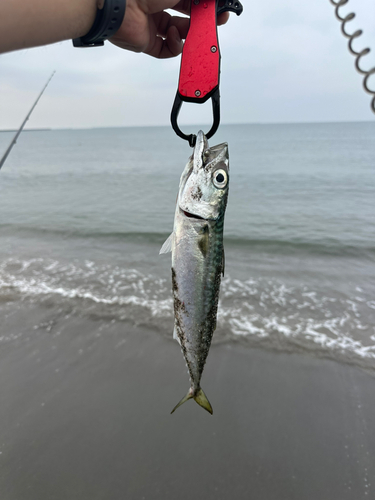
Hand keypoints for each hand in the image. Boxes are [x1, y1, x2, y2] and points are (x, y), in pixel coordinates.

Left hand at [110, 0, 229, 57]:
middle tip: (215, 22)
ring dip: (190, 33)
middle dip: (202, 20)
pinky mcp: (147, 43)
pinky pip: (167, 50)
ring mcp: (152, 25)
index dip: (205, 4)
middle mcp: (157, 5)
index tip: (219, 7)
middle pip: (186, 16)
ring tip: (197, 30)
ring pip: (179, 33)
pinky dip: (175, 45)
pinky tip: (174, 35)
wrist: (118, 4)